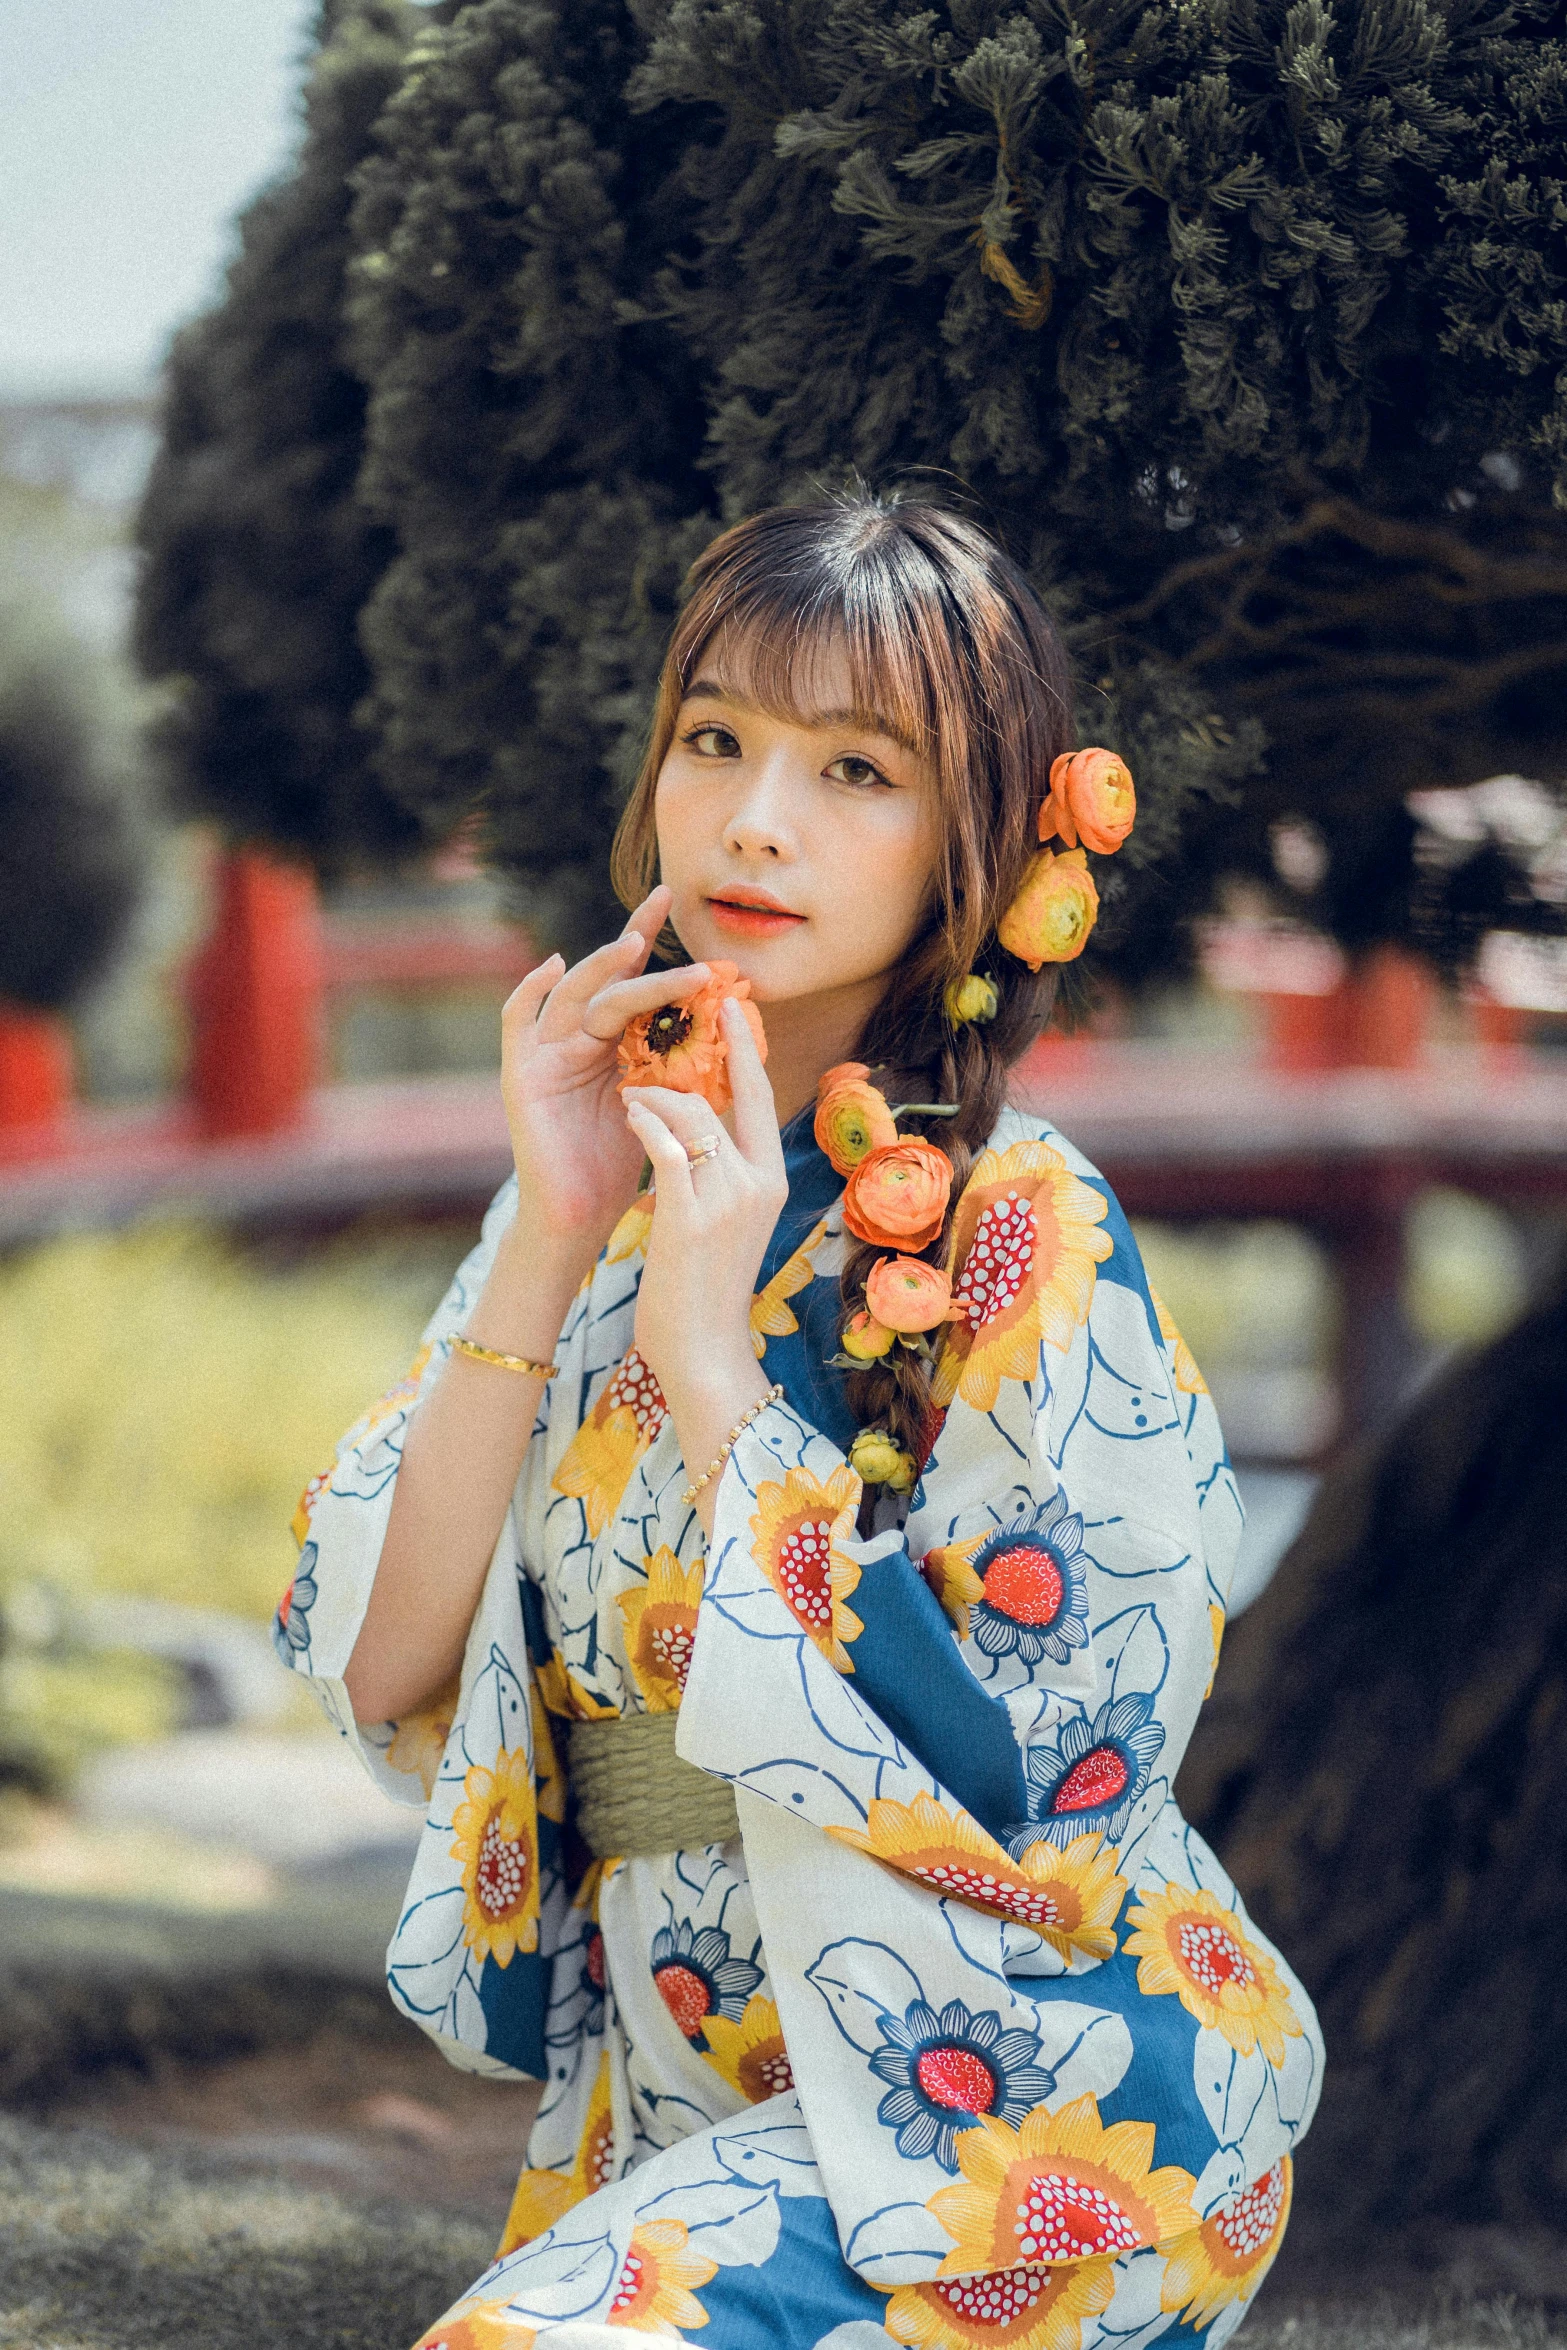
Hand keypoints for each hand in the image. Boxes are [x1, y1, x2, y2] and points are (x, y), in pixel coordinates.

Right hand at [500, 886, 721, 1272]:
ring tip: (634, 943)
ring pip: (575, 994)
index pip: (632, 983)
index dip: (650, 944)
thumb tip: (724, 1026)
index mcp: (610, 1045)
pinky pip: (517, 1020)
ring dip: (604, 967)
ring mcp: (545, 1054)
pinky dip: (529, 990)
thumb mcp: (661, 1103)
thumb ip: (675, 1064)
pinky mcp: (520, 1075)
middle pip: (607, 980)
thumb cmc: (622, 1167)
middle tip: (666, 908)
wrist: (579, 1217)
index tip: (676, 904)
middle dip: (635, 942)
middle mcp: (575, 1041)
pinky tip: (551, 964)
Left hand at [622, 1002, 786, 1523]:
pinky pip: (666, 1146)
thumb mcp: (728, 1223)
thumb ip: (723, 1176)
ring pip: (690, 1113)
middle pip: (732, 1092)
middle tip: (673, 1018)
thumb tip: (704, 1132)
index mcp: (770, 1180)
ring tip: (627, 1094)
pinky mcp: (690, 1215)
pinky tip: (626, 1115)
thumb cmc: (705, 1290)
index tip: (733, 1008)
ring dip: (652, 1094)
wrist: (703, 1352)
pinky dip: (643, 1122)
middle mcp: (758, 1182)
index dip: (747, 1049)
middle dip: (706, 1049)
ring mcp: (728, 1199)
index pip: (761, 1098)